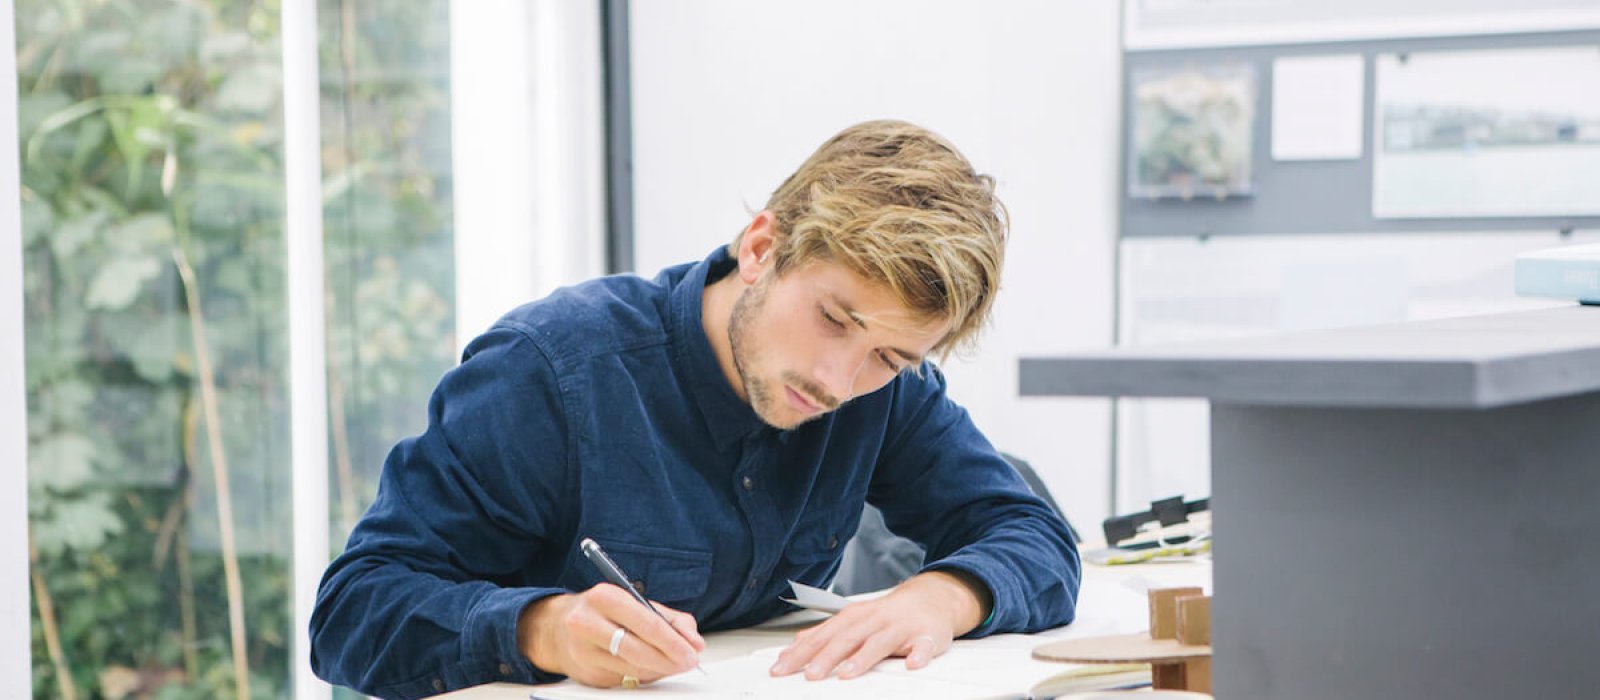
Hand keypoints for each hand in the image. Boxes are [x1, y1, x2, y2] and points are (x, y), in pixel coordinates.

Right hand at [518, 583, 705, 686]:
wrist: (556, 627)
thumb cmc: (601, 611)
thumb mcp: (633, 602)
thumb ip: (668, 618)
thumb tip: (694, 641)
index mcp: (605, 597)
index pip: (647, 624)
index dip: (674, 642)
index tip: (692, 652)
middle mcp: (588, 623)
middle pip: (638, 651)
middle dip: (669, 660)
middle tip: (688, 663)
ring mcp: (583, 651)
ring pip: (632, 669)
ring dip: (659, 670)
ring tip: (672, 664)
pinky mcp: (585, 673)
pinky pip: (624, 679)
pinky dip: (642, 676)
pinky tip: (649, 668)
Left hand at [769, 570, 991, 680]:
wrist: (930, 599)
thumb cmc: (887, 615)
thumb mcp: (853, 620)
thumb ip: (825, 634)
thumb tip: (794, 646)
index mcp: (853, 617)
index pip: (822, 636)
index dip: (801, 652)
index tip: (782, 668)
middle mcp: (874, 620)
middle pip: (847, 639)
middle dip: (826, 657)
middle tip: (810, 675)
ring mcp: (900, 627)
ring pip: (879, 642)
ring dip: (863, 658)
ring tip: (847, 674)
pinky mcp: (926, 635)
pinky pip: (924, 645)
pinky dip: (919, 654)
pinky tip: (913, 664)